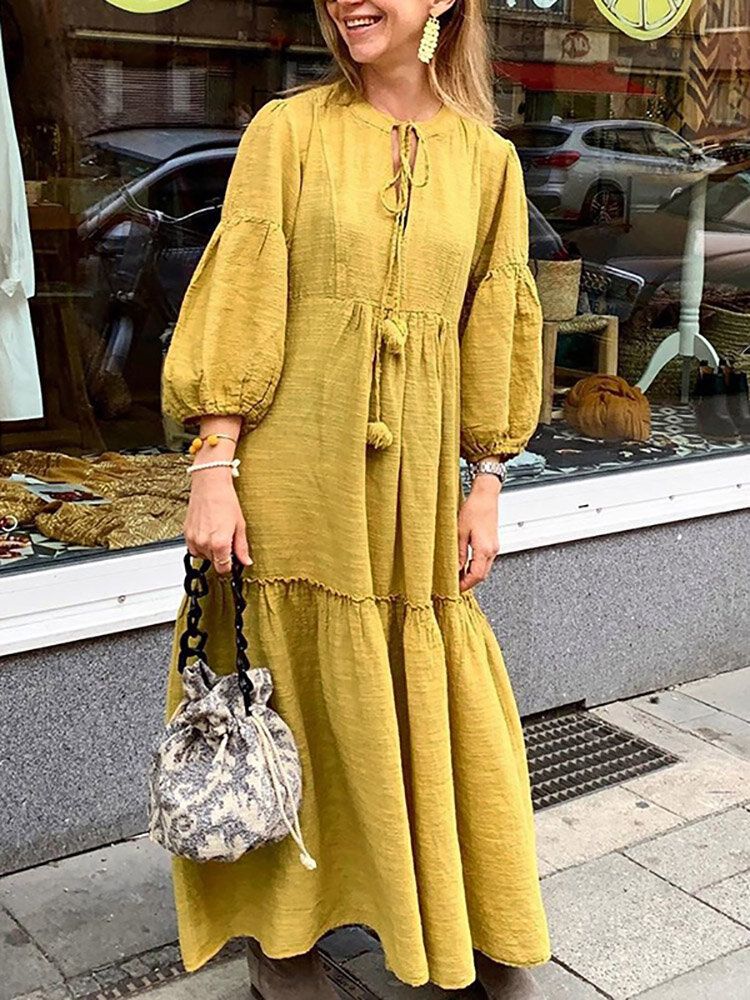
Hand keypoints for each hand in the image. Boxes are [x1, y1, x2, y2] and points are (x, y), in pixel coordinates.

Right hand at [184, 466, 251, 575]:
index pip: (223, 568)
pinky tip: (208, 532)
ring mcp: (193, 539)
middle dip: (221, 556)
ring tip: (217, 533)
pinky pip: (193, 548)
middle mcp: (204, 543)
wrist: (210, 485)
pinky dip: (200, 544)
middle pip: (213, 562)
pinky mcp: (186, 533)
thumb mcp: (240, 525)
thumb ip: (242, 547)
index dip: (230, 566)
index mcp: (219, 543)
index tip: (233, 561)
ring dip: (210, 550)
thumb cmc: (225, 501)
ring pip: (203, 556)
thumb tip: (246, 561)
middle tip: (227, 541)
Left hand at [457, 475, 500, 591]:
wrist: (486, 496)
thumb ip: (458, 553)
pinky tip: (464, 565)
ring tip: (457, 575)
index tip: (455, 589)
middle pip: (482, 575)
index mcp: (484, 549)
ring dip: (471, 574)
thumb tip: (455, 568)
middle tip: (454, 585)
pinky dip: (475, 566)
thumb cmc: (474, 509)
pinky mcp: (492, 543)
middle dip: (468, 582)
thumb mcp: (459, 532)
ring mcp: (494, 547)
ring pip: (484, 568)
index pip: (476, 575)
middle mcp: (492, 550)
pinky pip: (484, 561)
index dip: (465, 585)